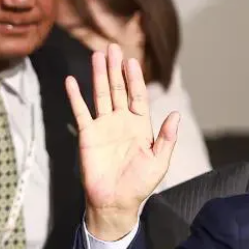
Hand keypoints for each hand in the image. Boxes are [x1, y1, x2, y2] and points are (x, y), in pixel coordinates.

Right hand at [66, 44, 179, 240]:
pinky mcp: (87, 135)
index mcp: (140, 126)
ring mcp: (104, 127)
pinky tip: (73, 81)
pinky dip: (76, 96)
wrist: (116, 202)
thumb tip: (176, 114)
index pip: (137, 96)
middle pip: (118, 89)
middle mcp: (121, 122)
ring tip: (96, 55)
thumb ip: (167, 137)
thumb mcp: (159, 161)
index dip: (135, 79)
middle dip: (115, 69)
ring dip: (99, 75)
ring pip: (101, 95)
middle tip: (111, 47)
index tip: (132, 60)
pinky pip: (81, 112)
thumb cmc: (140, 184)